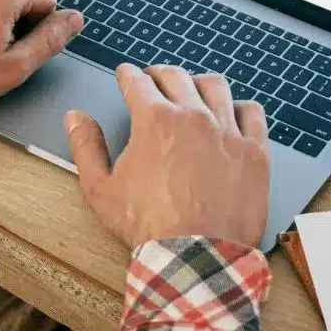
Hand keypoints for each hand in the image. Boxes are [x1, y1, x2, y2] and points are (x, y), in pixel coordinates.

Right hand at [65, 65, 269, 247]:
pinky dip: (240, 108)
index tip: (126, 75)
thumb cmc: (147, 226)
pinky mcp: (254, 151)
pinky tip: (233, 113)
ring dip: (199, 83)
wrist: (195, 256)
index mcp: (154, 119)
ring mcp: (227, 131)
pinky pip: (252, 113)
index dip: (128, 75)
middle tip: (154, 78)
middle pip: (176, 77)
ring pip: (216, 86)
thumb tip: (75, 117)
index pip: (137, 81)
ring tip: (194, 89)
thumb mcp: (100, 190)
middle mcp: (193, 115)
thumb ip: (85, 147)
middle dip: (160, 73)